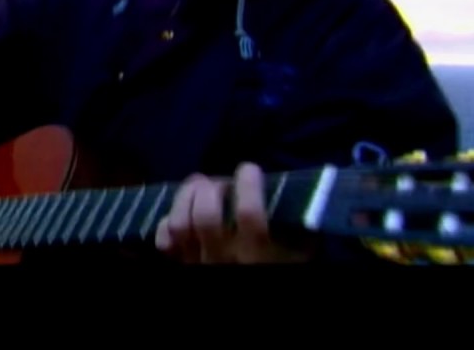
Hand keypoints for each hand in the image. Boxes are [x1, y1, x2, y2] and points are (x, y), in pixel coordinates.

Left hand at [155, 163, 315, 263]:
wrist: (249, 304)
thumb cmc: (278, 265)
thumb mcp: (299, 252)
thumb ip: (301, 226)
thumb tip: (310, 195)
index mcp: (257, 253)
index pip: (248, 212)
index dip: (247, 183)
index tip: (250, 169)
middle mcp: (225, 257)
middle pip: (206, 214)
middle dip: (211, 188)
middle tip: (220, 183)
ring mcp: (199, 261)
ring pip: (180, 223)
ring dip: (185, 197)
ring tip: (198, 187)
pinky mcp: (181, 264)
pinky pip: (164, 241)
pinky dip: (167, 222)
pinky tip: (182, 215)